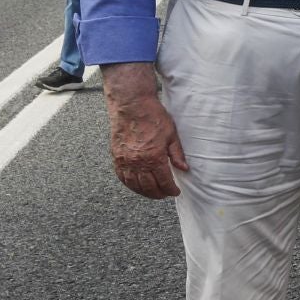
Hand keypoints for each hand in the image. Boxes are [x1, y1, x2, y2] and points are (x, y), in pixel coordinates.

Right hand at [104, 70, 187, 198]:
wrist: (132, 105)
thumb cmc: (153, 116)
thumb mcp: (171, 134)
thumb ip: (177, 154)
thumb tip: (184, 168)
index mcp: (154, 157)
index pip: (164, 182)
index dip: (170, 190)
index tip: (175, 191)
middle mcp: (138, 162)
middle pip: (148, 187)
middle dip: (158, 194)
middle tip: (165, 194)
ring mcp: (125, 160)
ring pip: (134, 185)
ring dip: (144, 192)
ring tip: (152, 193)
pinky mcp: (116, 156)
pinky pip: (122, 177)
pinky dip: (130, 184)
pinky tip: (136, 185)